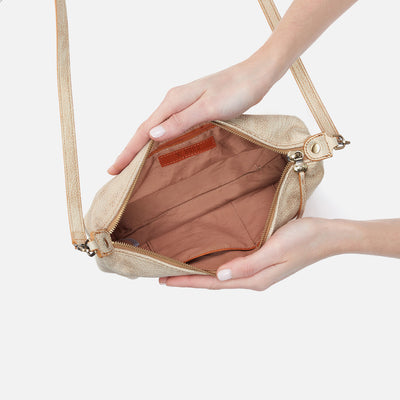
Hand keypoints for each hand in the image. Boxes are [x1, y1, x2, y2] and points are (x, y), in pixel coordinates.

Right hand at [107, 56, 281, 174]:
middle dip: (129, 151)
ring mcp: (183, 104)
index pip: (143, 130)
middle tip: (117, 172)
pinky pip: (169, 127)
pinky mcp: (192, 108)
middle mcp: (174, 101)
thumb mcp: (209, 108)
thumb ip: (181, 122)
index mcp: (174, 101)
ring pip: (156, 128)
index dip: (127, 152)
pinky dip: (158, 140)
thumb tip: (151, 135)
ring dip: (141, 146)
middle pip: (145, 129)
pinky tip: (158, 148)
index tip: (113, 170)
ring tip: (131, 164)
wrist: (256, 75)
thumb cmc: (236, 91)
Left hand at [159, 218, 352, 290]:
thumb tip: (219, 276)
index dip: (188, 282)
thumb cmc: (304, 239)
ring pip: (221, 275)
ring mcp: (257, 271)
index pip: (213, 283)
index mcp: (254, 278)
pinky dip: (215, 266)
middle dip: (189, 280)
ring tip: (181, 270)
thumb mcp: (274, 250)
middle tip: (164, 276)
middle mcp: (253, 278)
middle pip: (214, 282)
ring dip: (200, 274)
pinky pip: (232, 267)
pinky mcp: (261, 261)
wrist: (328, 236)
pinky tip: (209, 261)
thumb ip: (247, 264)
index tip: (165, 280)